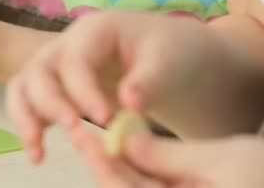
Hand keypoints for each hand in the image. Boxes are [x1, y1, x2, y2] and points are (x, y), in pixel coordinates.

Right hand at [6, 10, 229, 162]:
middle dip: (50, 103)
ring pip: (24, 86)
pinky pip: (29, 103)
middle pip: (39, 69)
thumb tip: (128, 103)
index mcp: (94, 30)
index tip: (105, 119)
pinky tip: (38, 155)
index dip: (83, 90)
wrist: (172, 56)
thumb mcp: (168, 61)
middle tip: (74, 131)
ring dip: (25, 116)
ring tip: (38, 152)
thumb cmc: (171, 54)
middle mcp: (66, 44)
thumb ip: (148, 80)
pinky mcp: (55, 87)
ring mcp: (56, 65)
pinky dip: (28, 125)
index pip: (75, 59)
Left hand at [69, 123, 263, 187]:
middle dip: (101, 164)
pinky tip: (123, 148)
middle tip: (79, 131)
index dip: (103, 166)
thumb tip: (124, 144)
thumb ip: (168, 156)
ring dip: (114, 165)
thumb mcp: (222, 159)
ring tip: (93, 135)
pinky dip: (135, 170)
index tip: (86, 137)